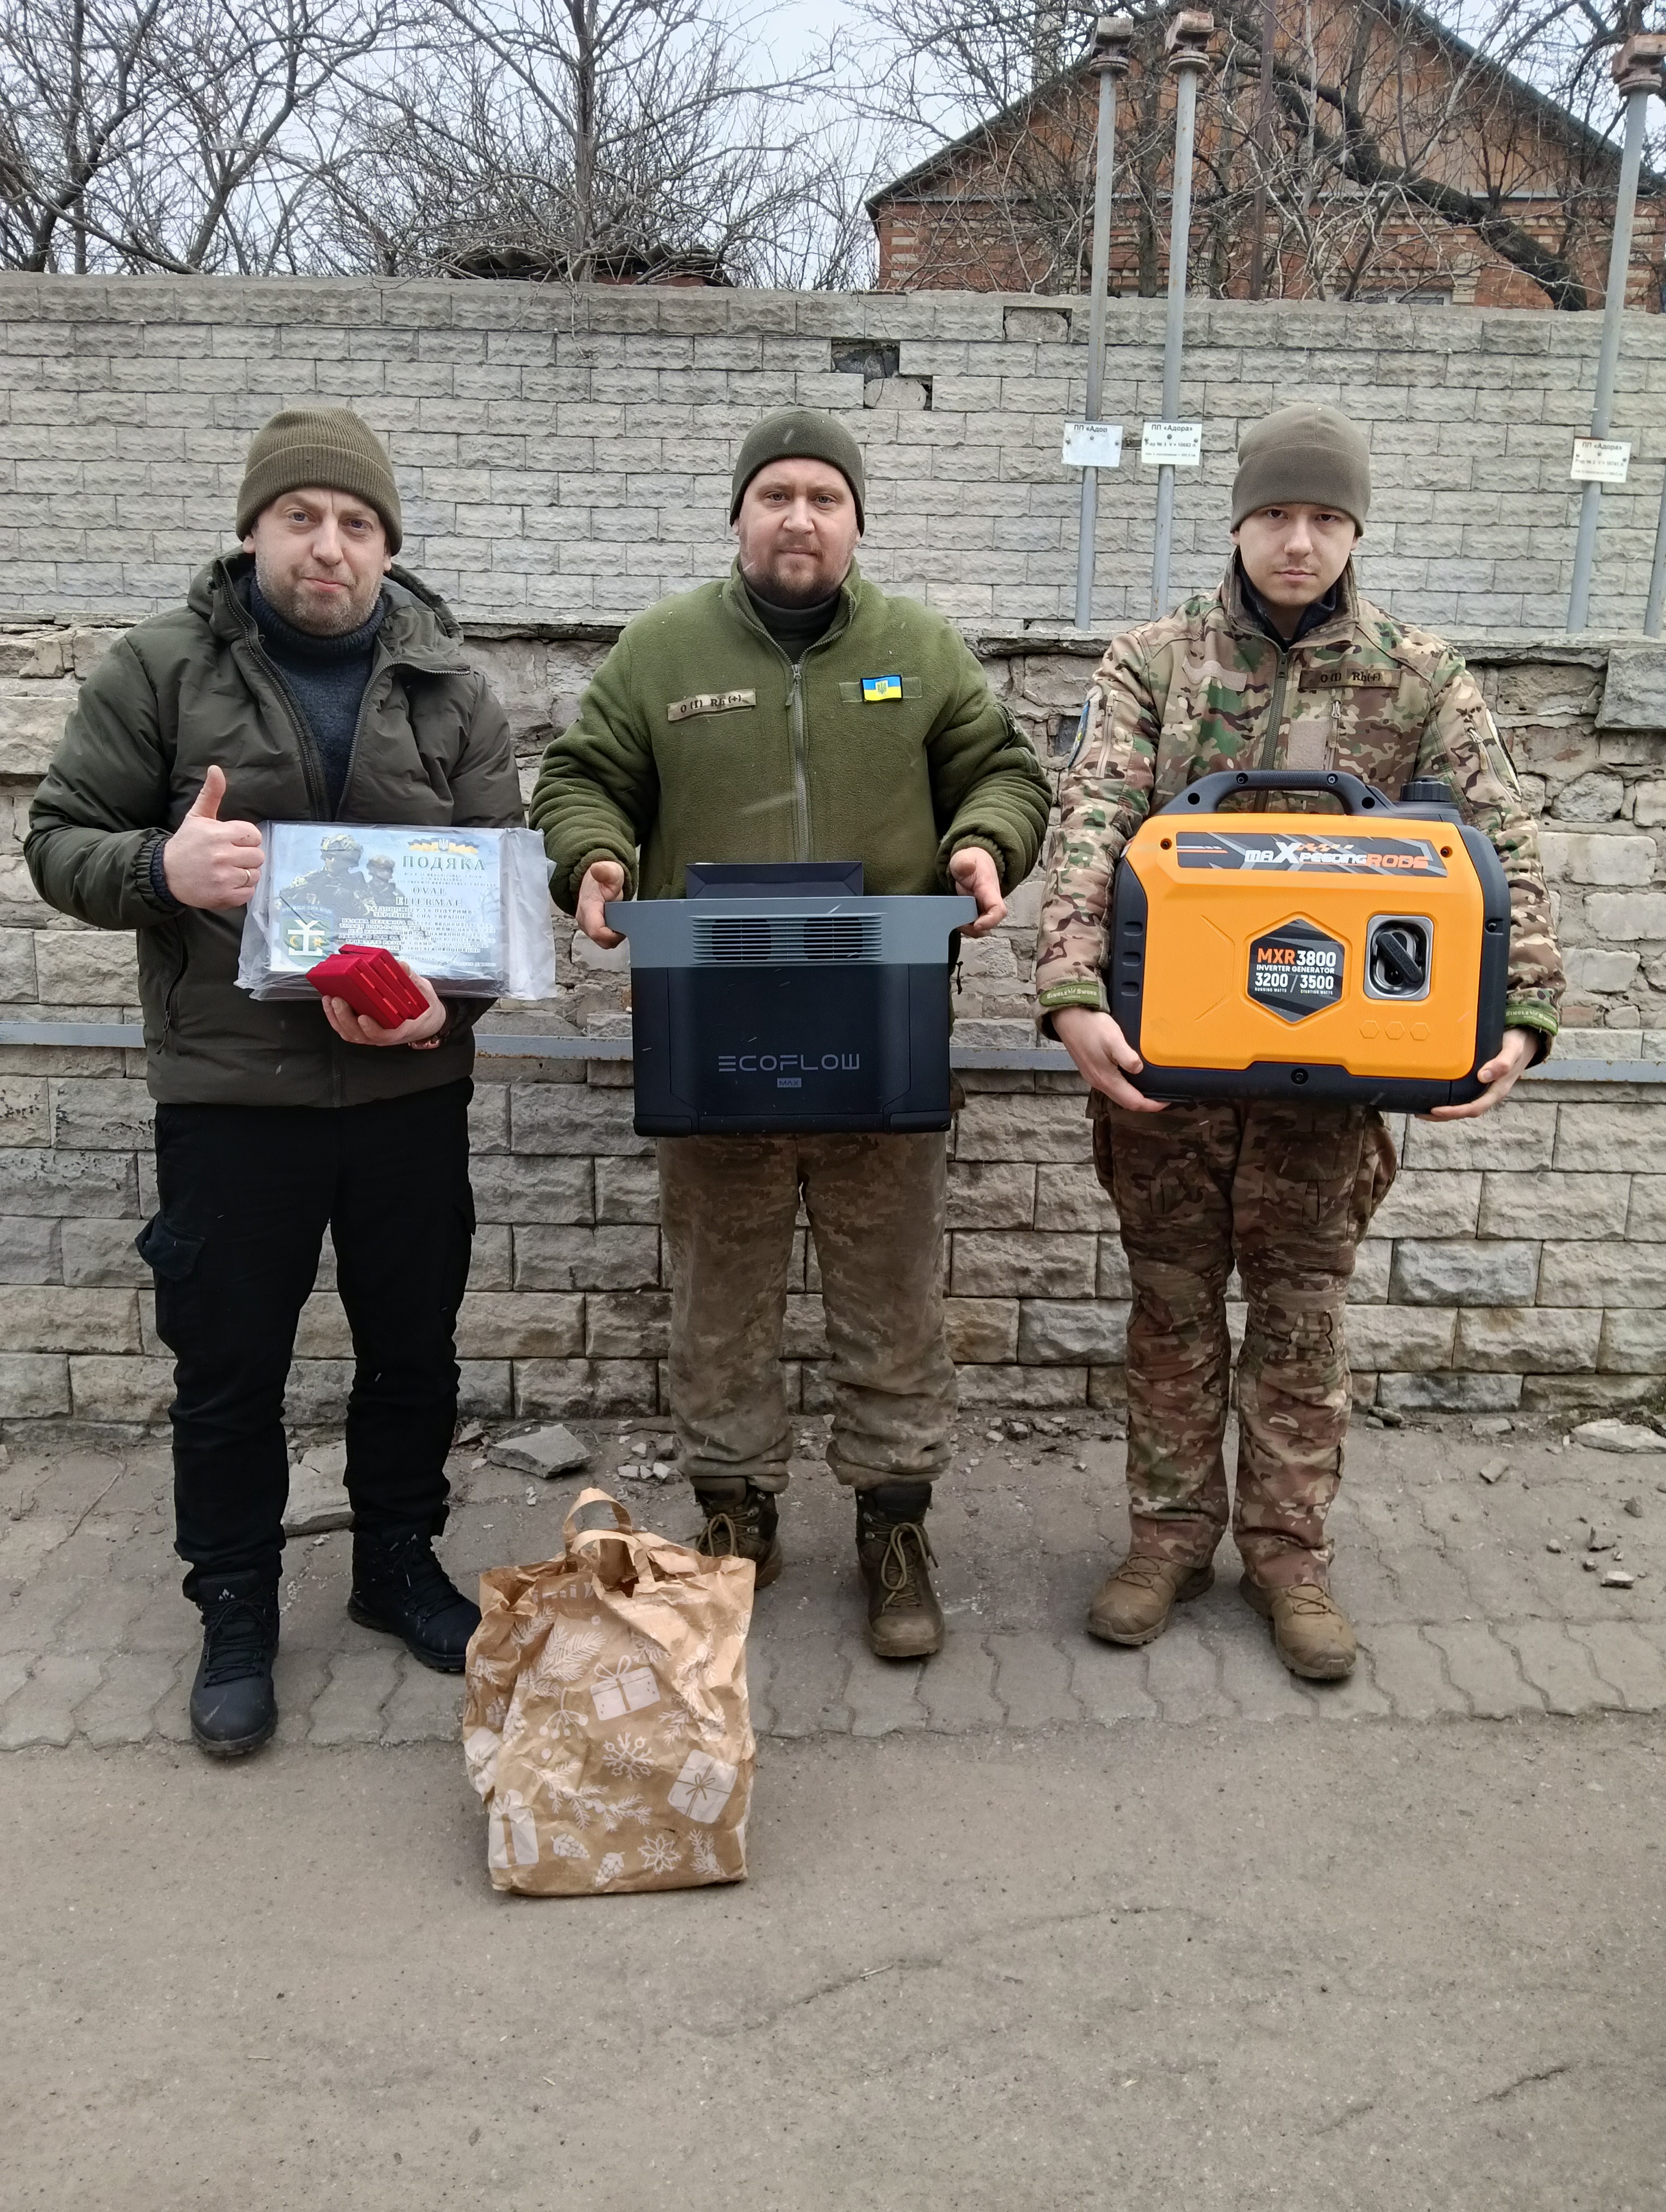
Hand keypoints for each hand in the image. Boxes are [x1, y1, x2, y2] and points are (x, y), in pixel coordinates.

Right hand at [161, 765, 264, 909]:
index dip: (246, 839)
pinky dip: (241, 890)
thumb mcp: (196, 816)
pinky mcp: (224, 896)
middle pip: (258, 855)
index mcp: (218, 833)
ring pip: (255, 874)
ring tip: (228, 871)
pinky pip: (249, 892)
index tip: (233, 842)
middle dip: (247, 856)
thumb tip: (216, 769)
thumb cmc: (186, 843)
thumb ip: (211, 794)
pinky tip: (227, 883)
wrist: (165, 873)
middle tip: (231, 857)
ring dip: (245, 873)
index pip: (253, 835)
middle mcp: (222, 855)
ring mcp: (223, 877)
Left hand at [320, 961, 447, 1050]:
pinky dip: (335, 1018)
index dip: (372, 1030)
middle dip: (346, 1018)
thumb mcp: (424, 992)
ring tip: (330, 999)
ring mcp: (373, 1034)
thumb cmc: (424, 1008)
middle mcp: (385, 1036)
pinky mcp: (364, 1030)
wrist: (427, 1021)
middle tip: (338, 999)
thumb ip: (412, 980)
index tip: (363, 1017)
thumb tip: (401, 966)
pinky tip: (330, 1002)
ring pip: (351, 1034)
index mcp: (403, 1029)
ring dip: (336, 1018)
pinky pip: (347, 1029)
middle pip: (361, 1035)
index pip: (386, 1036)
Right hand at [576, 860, 626, 947]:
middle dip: (615, 936)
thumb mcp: (609, 871)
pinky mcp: (591, 929)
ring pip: (603, 941)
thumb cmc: (602, 878)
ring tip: (621, 920)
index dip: (612, 936)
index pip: (597, 932)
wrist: (593, 879)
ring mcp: (586, 926)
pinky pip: (603, 939)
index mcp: (587, 908)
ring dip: (614, 935)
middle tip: (626, 921)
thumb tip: (597, 869)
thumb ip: (606, 871)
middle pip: (601, 940)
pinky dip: (612, 935)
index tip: (624, 929)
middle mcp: (584, 920)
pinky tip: (618, 923)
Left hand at [948, 847, 1005, 936]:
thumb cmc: (973, 863)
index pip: (998, 910)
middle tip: (958, 922)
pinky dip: (964, 927)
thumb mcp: (965, 858)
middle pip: (990, 924)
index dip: (990, 921)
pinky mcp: (976, 914)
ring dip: (968, 929)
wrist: (975, 864)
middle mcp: (990, 903)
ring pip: (981, 929)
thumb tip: (967, 865)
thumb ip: (964, 861)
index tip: (977, 924)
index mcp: (990, 890)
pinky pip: (973, 927)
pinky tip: (954, 919)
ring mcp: (984, 910)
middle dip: (973, 929)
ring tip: (954, 920)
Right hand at [1052, 1004, 1166, 1113]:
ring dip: (1134, 1094)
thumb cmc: (1090, 1026)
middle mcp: (1099, 1082)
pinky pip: (1112, 1084)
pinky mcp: (1092, 1069)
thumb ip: (1127, 1057)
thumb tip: (1139, 1069)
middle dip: (1144, 1103)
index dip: (1151, 1105)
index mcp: (1106, 1079)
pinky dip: (1125, 1085)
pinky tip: (1132, 1075)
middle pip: (1125, 1101)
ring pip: (1118, 1094)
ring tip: (1150, 1087)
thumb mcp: (1113, 1039)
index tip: (1165, 1101)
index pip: (1133, 1102)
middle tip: (1161, 1096)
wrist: (1068, 1016)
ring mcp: (1094, 1076)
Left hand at [1423, 1027, 1538, 1119]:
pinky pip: (1462, 1094)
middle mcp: (1489, 1093)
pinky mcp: (1479, 1082)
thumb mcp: (1512, 1050)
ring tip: (1421, 1107)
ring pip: (1463, 1105)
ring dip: (1443, 1110)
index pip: (1474, 1107)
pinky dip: (1448, 1097)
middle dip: (1443, 1115)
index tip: (1435, 1110)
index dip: (1454, 1111)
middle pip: (1465, 1111)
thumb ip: (1502, 1063)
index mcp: (1497, 1090)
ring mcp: (1484, 1089)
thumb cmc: (1517, 1044)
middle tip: (1420, 1113)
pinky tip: (1434, 1092)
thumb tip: (1483, 1076)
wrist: (1525, 1039)